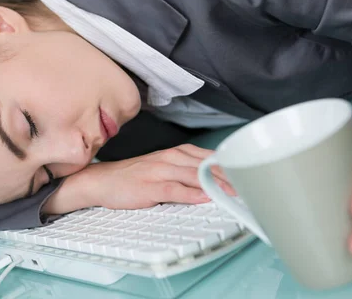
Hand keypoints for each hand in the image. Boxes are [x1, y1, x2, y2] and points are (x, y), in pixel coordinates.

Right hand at [44, 144, 233, 213]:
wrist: (102, 181)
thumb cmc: (133, 177)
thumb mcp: (163, 169)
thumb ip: (187, 173)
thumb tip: (213, 183)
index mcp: (176, 153)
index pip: (209, 158)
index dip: (230, 168)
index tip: (247, 177)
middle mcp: (170, 158)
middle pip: (206, 166)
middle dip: (229, 177)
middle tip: (249, 187)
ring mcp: (160, 171)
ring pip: (194, 175)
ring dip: (215, 184)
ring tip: (233, 193)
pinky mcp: (150, 186)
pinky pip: (175, 189)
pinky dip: (191, 193)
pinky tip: (204, 197)